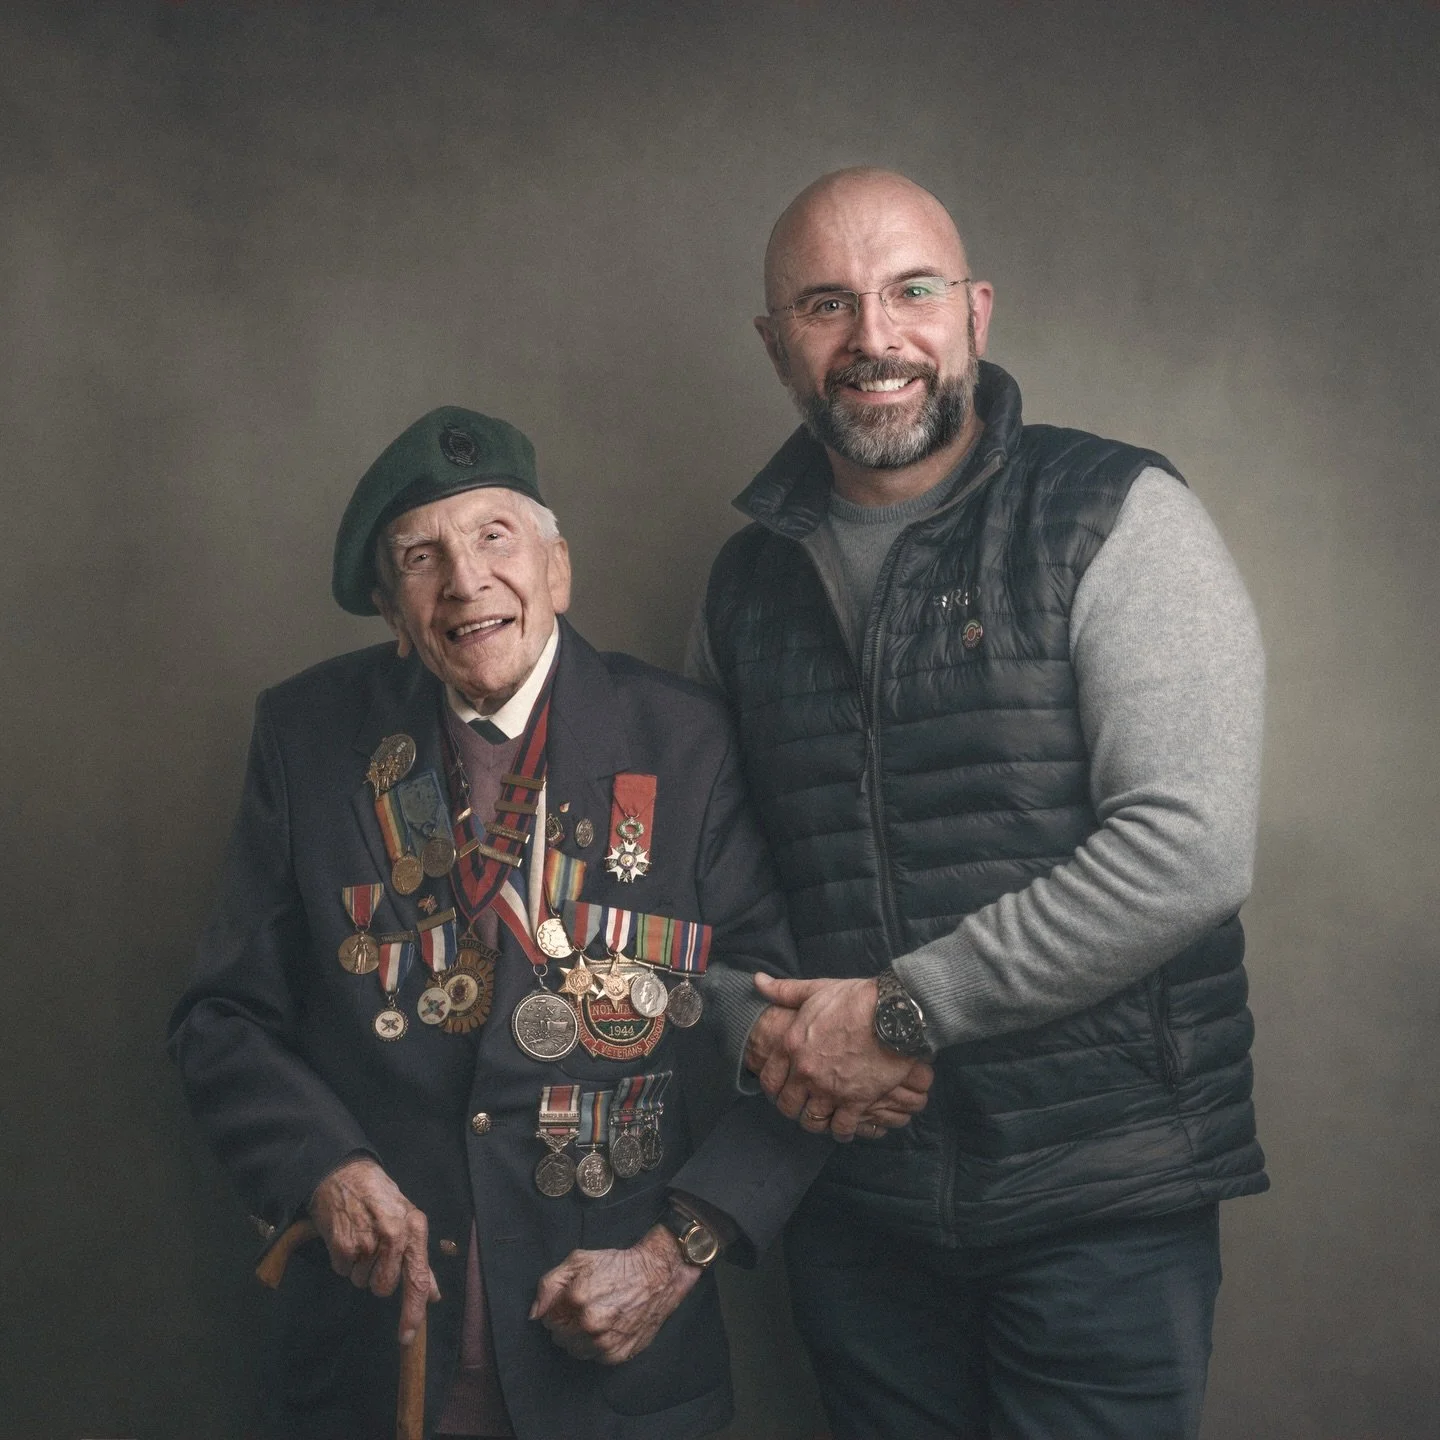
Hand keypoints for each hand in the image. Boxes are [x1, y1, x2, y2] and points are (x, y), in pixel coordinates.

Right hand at [308, 1157, 439, 1344]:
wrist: (344, 1174)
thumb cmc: (380, 1199)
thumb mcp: (407, 1220)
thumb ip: (420, 1262)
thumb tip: (434, 1296)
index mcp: (414, 1230)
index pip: (418, 1278)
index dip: (412, 1311)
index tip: (406, 1337)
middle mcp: (393, 1237)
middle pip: (384, 1288)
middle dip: (378, 1278)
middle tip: (375, 1252)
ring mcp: (367, 1242)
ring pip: (362, 1282)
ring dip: (360, 1267)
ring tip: (361, 1237)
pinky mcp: (342, 1245)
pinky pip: (343, 1272)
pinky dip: (343, 1260)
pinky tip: (347, 1236)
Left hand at [529, 1225, 702, 1364]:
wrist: (657, 1277)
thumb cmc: (617, 1266)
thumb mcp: (578, 1260)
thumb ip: (549, 1284)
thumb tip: (534, 1314)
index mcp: (577, 1298)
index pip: (547, 1319)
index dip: (555, 1309)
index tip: (568, 1301)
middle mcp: (590, 1323)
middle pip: (559, 1337)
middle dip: (565, 1324)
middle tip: (583, 1308)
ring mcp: (604, 1341)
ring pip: (574, 1350)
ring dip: (578, 1338)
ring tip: (595, 1318)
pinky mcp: (618, 1354)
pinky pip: (593, 1358)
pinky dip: (595, 1346)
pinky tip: (607, 1328)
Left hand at [750, 974, 933, 1140]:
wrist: (892, 1013)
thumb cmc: (854, 999)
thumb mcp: (814, 991)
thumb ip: (783, 991)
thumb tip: (758, 981)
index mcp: (792, 1046)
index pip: (769, 1079)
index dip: (773, 1088)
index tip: (781, 1088)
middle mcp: (806, 1072)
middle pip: (788, 1105)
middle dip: (793, 1107)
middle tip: (802, 1105)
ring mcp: (830, 1089)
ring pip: (812, 1120)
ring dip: (816, 1121)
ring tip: (822, 1117)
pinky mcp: (855, 1101)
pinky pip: (842, 1128)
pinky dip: (841, 1130)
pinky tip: (844, 1126)